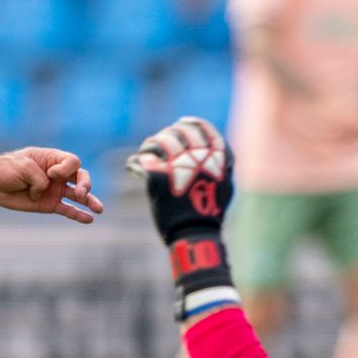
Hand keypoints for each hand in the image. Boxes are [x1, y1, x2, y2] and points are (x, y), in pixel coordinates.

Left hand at [0, 146, 101, 223]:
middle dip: (84, 184)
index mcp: (52, 158)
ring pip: (78, 195)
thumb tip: (45, 192)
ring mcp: (55, 190)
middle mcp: (57, 174)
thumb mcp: (21, 166)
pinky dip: (78, 214)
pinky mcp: (50, 204)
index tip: (49, 174)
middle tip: (80, 192)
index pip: (72, 161)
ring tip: (98, 209)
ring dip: (89, 201)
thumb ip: (37, 178)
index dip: (66, 168)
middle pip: (81, 176)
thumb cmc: (6, 169)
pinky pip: (67, 209)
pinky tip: (89, 219)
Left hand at [125, 116, 233, 244]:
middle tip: (160, 143)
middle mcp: (197, 157)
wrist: (194, 235)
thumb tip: (211, 150)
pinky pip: (142, 160)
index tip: (181, 123)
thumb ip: (221, 166)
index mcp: (216, 157)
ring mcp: (176, 165)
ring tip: (146, 152)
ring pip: (158, 141)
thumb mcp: (225, 186)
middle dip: (168, 134)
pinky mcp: (157, 176)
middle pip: (178, 132)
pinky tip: (133, 165)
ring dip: (150, 145)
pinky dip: (135, 162)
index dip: (191, 123)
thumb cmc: (210, 214)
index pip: (203, 128)